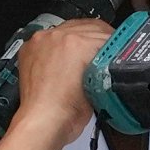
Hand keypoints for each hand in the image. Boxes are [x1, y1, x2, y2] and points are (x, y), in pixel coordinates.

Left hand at [10, 16, 114, 138]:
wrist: (43, 123)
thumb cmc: (67, 112)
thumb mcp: (99, 86)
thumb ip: (105, 65)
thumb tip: (109, 58)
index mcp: (78, 43)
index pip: (105, 35)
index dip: (116, 42)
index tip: (119, 47)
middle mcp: (58, 36)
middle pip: (88, 26)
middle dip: (99, 37)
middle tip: (107, 46)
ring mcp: (43, 40)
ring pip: (68, 29)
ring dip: (79, 37)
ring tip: (86, 50)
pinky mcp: (30, 48)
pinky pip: (50, 37)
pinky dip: (60, 43)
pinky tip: (65, 54)